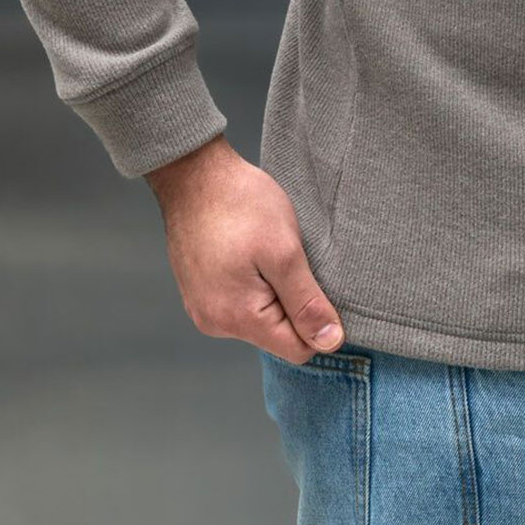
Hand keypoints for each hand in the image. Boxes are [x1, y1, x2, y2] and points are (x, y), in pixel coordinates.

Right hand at [145, 134, 345, 363]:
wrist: (194, 174)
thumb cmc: (239, 205)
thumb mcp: (285, 250)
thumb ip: (307, 302)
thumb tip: (330, 342)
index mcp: (238, 318)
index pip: (297, 350)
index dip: (318, 322)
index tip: (318, 284)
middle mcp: (215, 323)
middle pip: (278, 336)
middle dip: (294, 304)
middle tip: (290, 259)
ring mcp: (204, 308)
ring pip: (260, 318)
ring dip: (274, 292)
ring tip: (268, 252)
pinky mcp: (200, 292)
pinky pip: (240, 303)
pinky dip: (255, 284)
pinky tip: (252, 253)